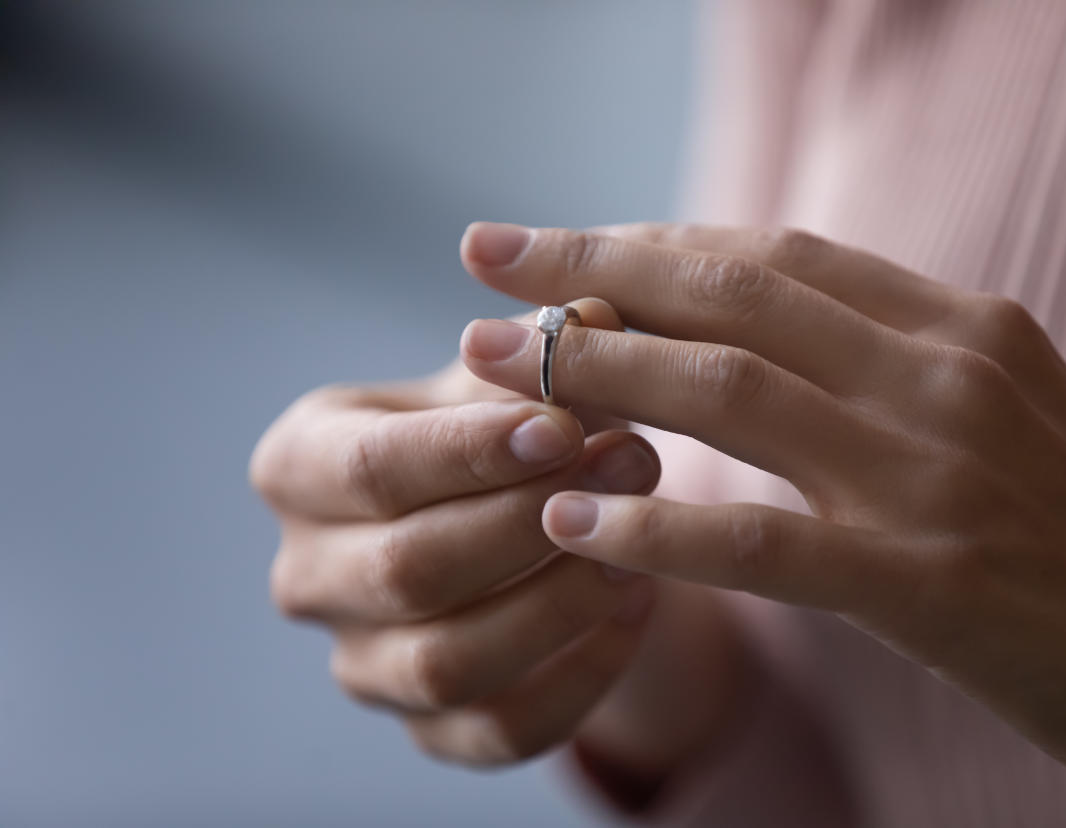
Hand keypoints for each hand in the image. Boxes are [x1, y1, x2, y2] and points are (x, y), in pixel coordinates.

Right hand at [249, 301, 667, 766]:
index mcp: (300, 467)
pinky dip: (580, 674)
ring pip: (449, 662)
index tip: (563, 425)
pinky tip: (636, 604)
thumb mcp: (507, 381)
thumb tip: (595, 314)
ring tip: (641, 541)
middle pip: (407, 569)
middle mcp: (310, 573)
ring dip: (558, 600)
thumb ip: (545, 351)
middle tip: (634, 464)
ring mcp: (363, 663)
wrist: (507, 518)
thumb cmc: (496, 432)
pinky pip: (503, 728)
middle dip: (528, 521)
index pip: (370, 468)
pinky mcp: (429, 728)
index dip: (469, 451)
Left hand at [458, 221, 1065, 824]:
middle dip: (593, 270)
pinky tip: (568, 525)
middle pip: (731, 292)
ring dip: (594, 376)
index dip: (654, 241)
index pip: (774, 254)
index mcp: (959, 327)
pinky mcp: (926, 583)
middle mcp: (942, 375)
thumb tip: (759, 343)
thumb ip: (888, 369)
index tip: (563, 244)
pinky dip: (652, 529)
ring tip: (492, 371)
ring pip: (727, 393)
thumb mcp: (999, 415)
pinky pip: (757, 541)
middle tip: (485, 261)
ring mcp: (933, 475)